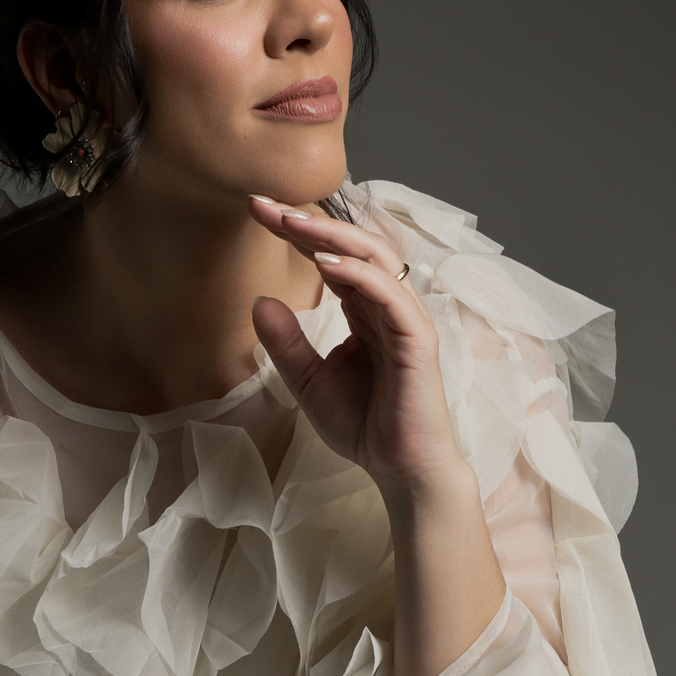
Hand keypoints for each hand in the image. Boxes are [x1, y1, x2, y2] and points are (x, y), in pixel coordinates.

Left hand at [249, 197, 505, 675]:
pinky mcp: (418, 341)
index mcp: (364, 310)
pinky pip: (391, 297)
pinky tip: (328, 265)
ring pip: (376, 260)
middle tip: (267, 205)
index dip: (296, 231)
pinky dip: (360, 276)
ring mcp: (406, 320)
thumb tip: (258, 300)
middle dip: (310, 222)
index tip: (257, 209)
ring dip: (334, 238)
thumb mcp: (307, 381)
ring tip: (293, 224)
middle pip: (352, 246)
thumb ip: (285, 342)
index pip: (330, 257)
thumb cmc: (364, 425)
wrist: (399, 470)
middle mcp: (388, 306)